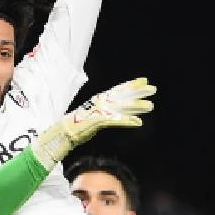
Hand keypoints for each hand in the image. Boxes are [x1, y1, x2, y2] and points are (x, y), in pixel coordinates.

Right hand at [34, 77, 154, 165]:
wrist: (61, 133)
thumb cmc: (74, 128)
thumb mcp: (92, 118)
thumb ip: (103, 115)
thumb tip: (113, 114)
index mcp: (98, 101)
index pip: (117, 90)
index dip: (131, 85)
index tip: (143, 81)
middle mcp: (99, 103)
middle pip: (122, 95)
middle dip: (138, 92)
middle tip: (153, 89)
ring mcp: (98, 111)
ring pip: (121, 107)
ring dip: (136, 106)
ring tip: (150, 106)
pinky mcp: (97, 121)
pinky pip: (115, 120)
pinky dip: (127, 120)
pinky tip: (138, 122)